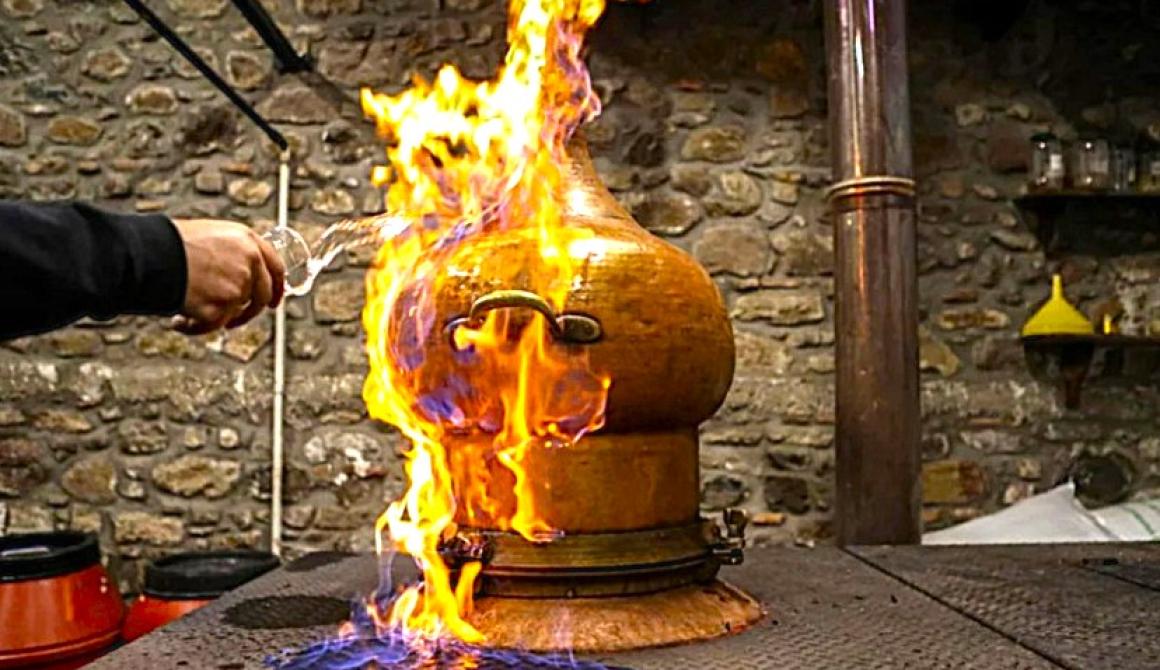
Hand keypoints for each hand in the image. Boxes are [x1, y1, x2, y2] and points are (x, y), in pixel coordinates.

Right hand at [171, 219, 284, 334]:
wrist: (150, 253)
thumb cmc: (172, 242)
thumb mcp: (212, 235)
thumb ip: (233, 252)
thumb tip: (239, 273)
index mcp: (248, 241)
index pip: (276, 268)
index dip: (277, 288)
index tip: (273, 301)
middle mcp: (249, 264)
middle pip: (261, 297)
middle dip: (249, 312)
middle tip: (234, 320)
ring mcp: (236, 288)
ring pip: (233, 313)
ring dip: (214, 316)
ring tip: (189, 311)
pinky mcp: (220, 308)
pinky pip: (212, 326)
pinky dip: (194, 327)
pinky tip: (178, 321)